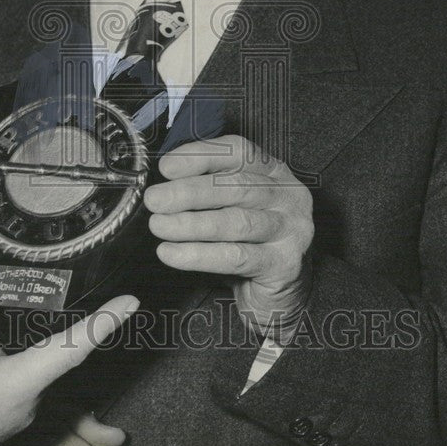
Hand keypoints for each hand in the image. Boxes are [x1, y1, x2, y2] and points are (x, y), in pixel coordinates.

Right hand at [0, 295, 137, 445]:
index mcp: (19, 382)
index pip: (73, 347)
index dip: (106, 322)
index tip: (131, 303)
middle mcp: (27, 408)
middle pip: (38, 358)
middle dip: (11, 346)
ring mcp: (15, 425)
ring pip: (20, 376)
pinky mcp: (1, 433)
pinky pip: (7, 394)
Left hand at [145, 135, 313, 335]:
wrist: (280, 293)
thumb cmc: (249, 242)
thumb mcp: (232, 207)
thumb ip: (209, 189)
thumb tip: (164, 183)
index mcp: (273, 172)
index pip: (239, 152)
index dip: (201, 156)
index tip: (167, 167)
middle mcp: (288, 196)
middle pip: (236, 187)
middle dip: (189, 192)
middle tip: (155, 200)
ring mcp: (291, 229)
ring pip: (235, 221)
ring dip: (190, 224)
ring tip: (159, 226)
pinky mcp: (285, 264)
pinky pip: (236, 256)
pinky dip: (199, 254)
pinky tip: (172, 253)